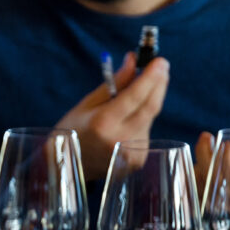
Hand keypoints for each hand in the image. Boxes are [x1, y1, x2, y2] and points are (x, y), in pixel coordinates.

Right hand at [55, 54, 169, 179]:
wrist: (67, 169)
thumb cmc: (73, 132)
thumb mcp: (88, 104)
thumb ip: (114, 83)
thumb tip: (133, 60)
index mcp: (103, 124)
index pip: (136, 96)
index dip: (151, 76)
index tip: (160, 61)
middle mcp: (119, 140)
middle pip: (151, 107)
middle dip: (159, 84)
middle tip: (161, 67)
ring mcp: (130, 153)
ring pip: (149, 119)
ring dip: (147, 104)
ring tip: (131, 102)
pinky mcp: (138, 161)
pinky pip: (146, 132)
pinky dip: (141, 122)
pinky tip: (126, 125)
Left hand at [196, 131, 229, 208]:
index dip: (227, 158)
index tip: (226, 143)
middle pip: (215, 178)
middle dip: (207, 155)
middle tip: (206, 137)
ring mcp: (225, 205)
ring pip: (203, 182)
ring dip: (200, 160)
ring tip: (204, 143)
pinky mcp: (211, 205)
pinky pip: (197, 187)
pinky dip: (195, 170)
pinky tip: (199, 157)